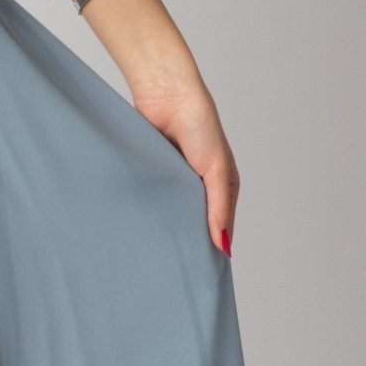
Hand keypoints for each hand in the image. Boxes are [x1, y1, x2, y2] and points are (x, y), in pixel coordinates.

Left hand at [128, 62, 238, 255]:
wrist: (166, 94)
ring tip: (156, 251)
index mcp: (222, 186)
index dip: (213, 246)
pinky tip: (141, 225)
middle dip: (186, 239)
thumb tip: (224, 246)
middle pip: (193, 221)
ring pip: (170, 211)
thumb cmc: (200, 126)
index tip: (203, 272)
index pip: (220, 225)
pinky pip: (151, 196)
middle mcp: (199, 185)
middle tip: (175, 268)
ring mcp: (174, 180)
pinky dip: (148, 207)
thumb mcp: (216, 170)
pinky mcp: (152, 172)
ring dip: (165, 224)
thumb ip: (219, 208)